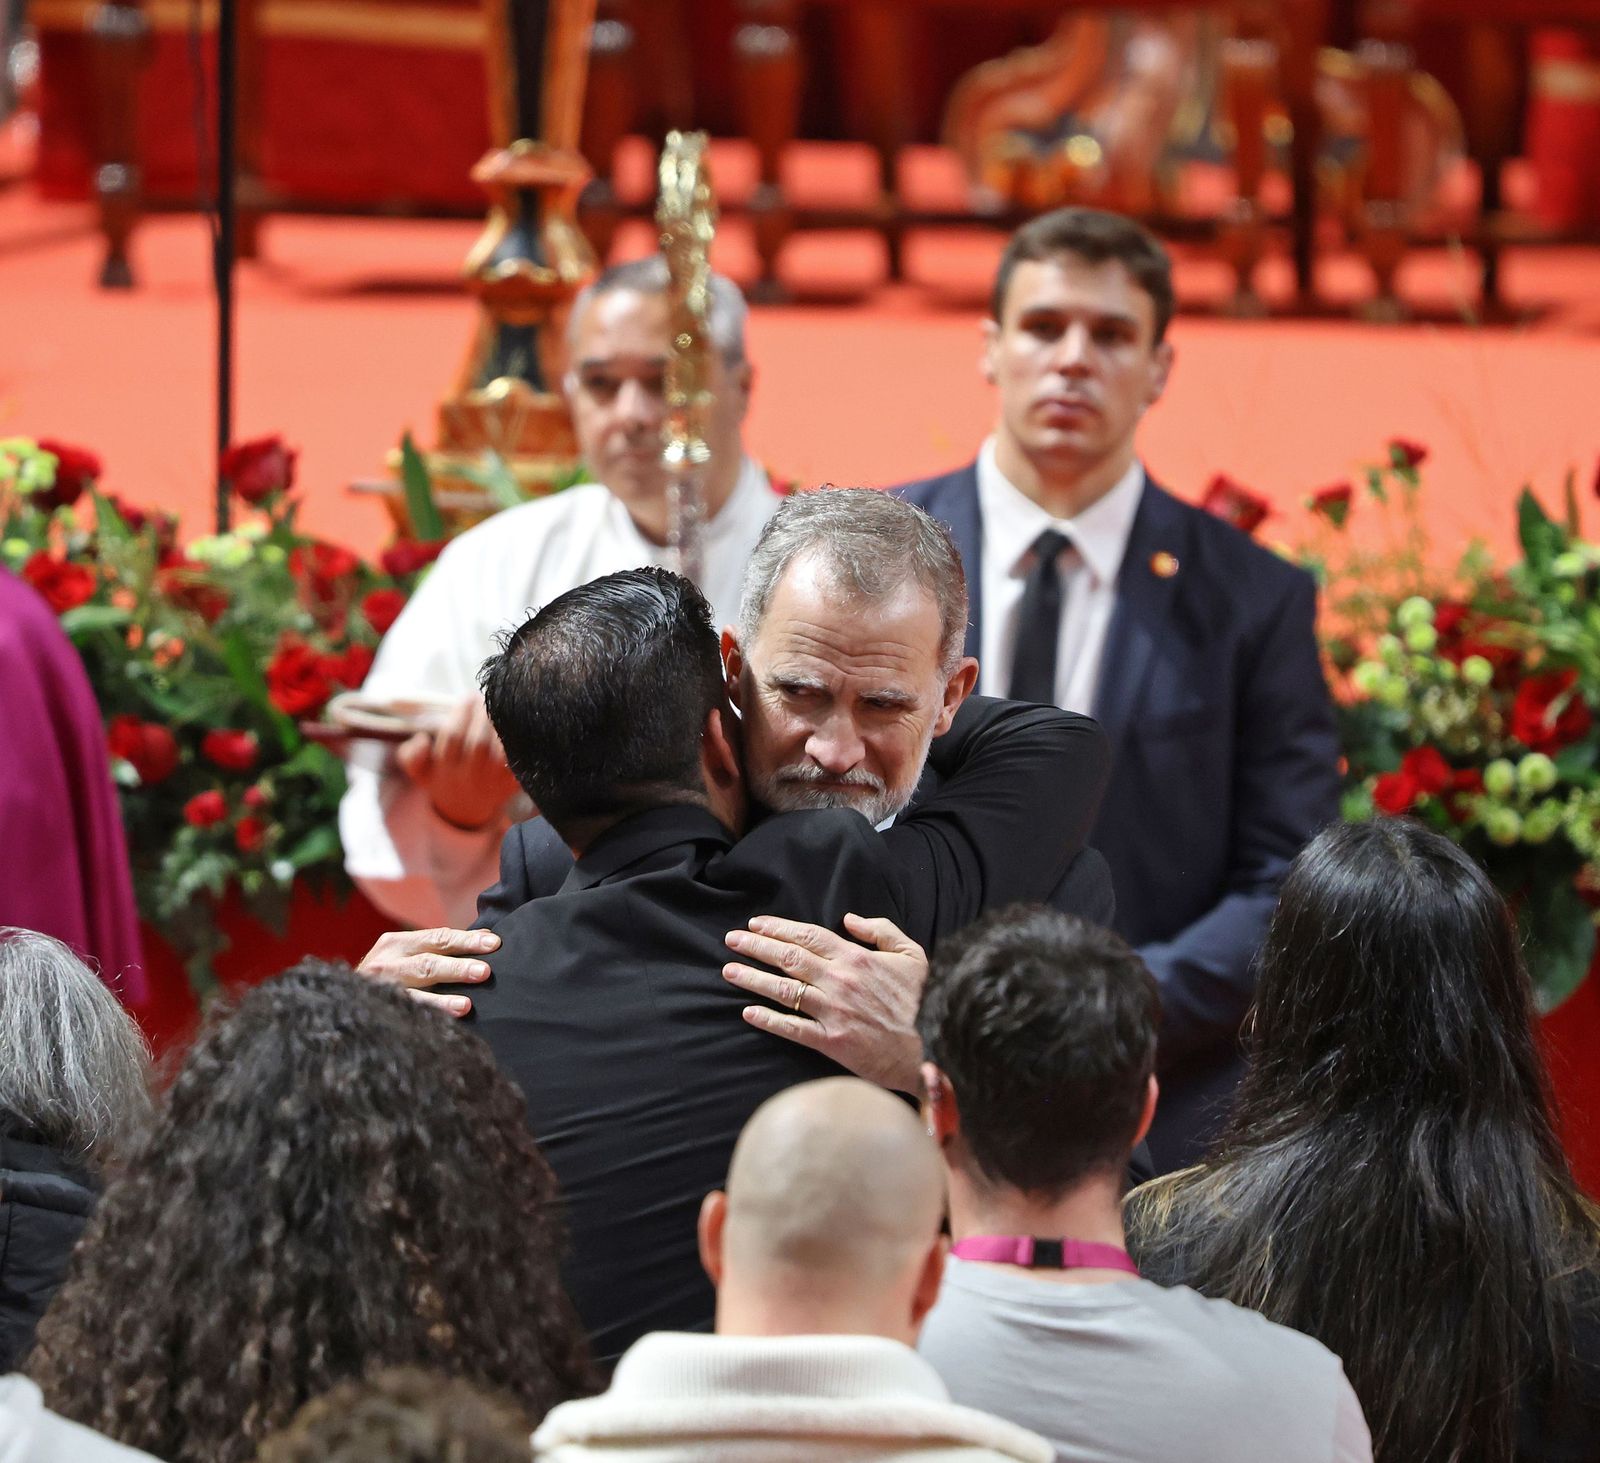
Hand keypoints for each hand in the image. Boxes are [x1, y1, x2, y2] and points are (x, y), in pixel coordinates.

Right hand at [357, 926, 498, 1016]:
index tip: (494, 944)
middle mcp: (386, 963)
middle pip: (427, 963)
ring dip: (441, 1000)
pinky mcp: (378, 1013)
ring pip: (414, 994)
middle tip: (484, 972)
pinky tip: (445, 1025)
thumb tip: (487, 937)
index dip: (466, 941)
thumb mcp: (411, 952)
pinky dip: (426, 1019)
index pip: (437, 938)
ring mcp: (380, 991)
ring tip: (466, 1005)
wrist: (341, 998)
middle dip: (457, 967)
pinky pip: (405, 1016)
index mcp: (397, 943)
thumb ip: (444, 945)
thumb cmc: (390, 972)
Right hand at [395, 695, 519, 830]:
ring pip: (502, 751)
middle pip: (480, 742)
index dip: (461, 713)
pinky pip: (520, 759)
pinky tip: (515, 724)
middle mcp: (471, 777)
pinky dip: (519, 740)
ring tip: (501, 709)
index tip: (467, 697)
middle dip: (484, 715)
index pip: (453, 736)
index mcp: (446, 770)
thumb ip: (412, 755)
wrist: (466, 811)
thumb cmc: (442, 779)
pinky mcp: (513, 783)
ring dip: (502, 726)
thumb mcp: (420, 771)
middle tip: (486, 698)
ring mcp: (494, 781)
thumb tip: (422, 739)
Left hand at [723, 913, 927, 1092]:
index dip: (778, 928)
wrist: (931, 1047)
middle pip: (789, 958)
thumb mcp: (912, 955)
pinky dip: (768, 1020)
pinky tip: (748, 1012)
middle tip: (732, 939)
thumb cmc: (922, 1000)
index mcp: (855, 958)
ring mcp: (833, 1012)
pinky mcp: (831, 1041)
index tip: (755, 924)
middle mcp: (839, 981)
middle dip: (756, 946)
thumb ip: (881, 930)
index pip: (807, 936)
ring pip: (784, 990)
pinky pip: (793, 1028)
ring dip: (753, 978)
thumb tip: (849, 919)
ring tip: (729, 970)